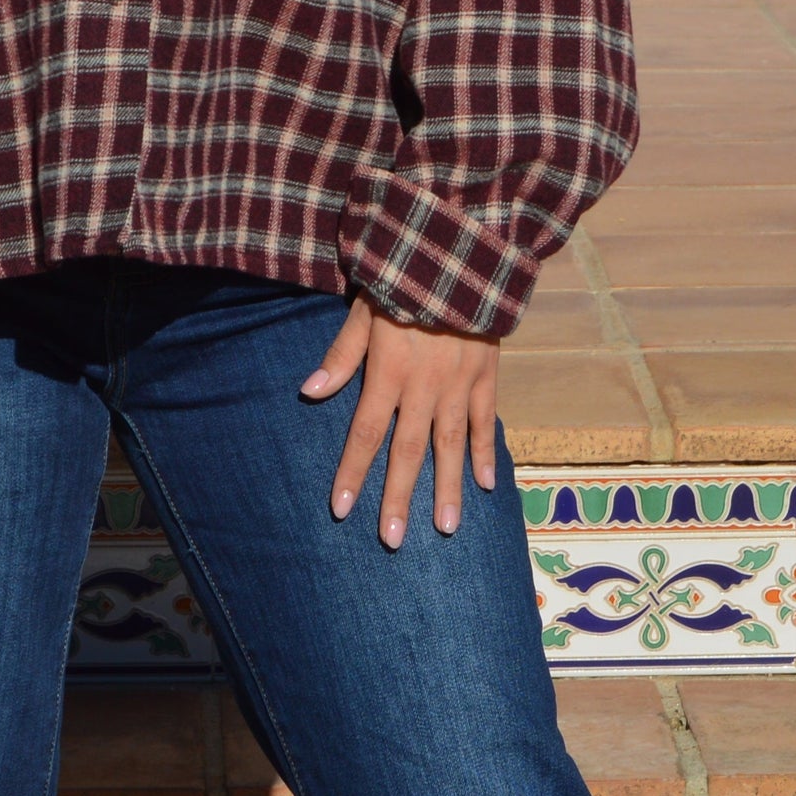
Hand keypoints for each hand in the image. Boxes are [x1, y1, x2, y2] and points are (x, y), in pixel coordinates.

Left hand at [300, 297, 498, 548]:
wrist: (461, 257)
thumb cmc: (402, 280)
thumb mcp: (364, 310)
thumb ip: (341, 355)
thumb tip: (309, 392)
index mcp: (389, 371)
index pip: (365, 432)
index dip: (353, 471)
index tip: (342, 509)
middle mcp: (425, 386)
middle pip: (408, 450)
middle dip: (399, 496)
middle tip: (393, 539)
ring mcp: (460, 384)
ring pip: (451, 445)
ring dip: (447, 488)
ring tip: (443, 528)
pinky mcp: (486, 376)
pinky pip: (486, 422)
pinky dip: (486, 454)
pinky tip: (485, 486)